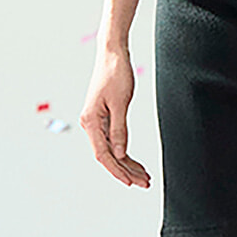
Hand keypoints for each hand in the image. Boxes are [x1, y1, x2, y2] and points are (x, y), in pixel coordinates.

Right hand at [80, 47, 150, 187]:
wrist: (112, 54)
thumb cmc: (116, 74)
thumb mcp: (120, 103)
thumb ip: (119, 130)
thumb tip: (120, 154)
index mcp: (91, 121)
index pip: (103, 155)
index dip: (118, 171)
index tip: (131, 182)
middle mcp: (90, 124)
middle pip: (108, 156)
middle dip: (126, 171)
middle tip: (145, 183)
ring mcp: (96, 122)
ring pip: (111, 150)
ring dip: (127, 164)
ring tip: (144, 176)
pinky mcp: (104, 118)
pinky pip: (113, 141)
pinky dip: (125, 152)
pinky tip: (135, 162)